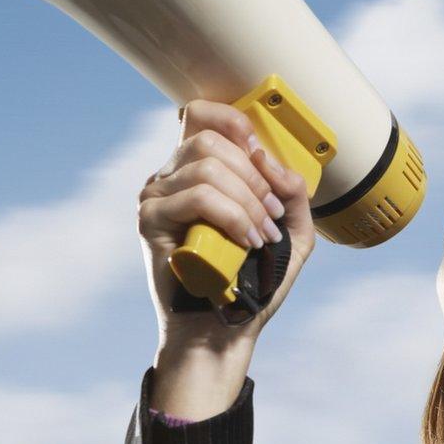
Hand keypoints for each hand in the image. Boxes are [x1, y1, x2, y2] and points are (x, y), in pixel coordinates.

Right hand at [137, 98, 316, 346]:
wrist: (226, 328)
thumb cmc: (251, 282)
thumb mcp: (291, 233)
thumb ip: (293, 193)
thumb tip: (268, 159)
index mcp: (198, 170)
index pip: (200, 116)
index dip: (232, 120)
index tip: (259, 150)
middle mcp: (172, 177)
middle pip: (209, 140)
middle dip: (254, 176)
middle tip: (273, 213)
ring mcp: (157, 197)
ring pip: (207, 168)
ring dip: (248, 201)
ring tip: (263, 235)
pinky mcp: (150, 221)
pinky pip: (196, 197)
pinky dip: (232, 216)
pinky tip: (245, 242)